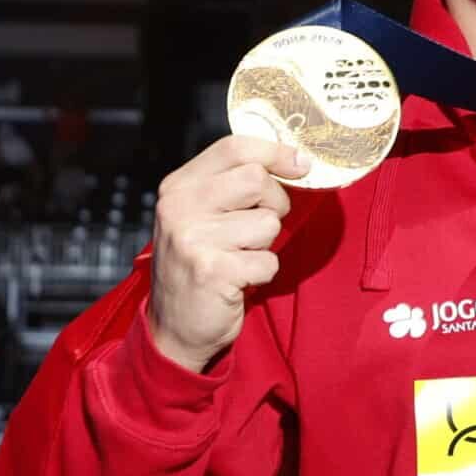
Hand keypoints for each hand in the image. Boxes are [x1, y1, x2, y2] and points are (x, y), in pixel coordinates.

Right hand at [148, 136, 309, 371]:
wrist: (174, 328)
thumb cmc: (200, 266)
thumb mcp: (202, 216)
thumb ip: (234, 186)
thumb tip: (296, 160)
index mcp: (178, 187)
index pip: (234, 147)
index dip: (275, 152)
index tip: (301, 164)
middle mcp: (179, 207)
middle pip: (257, 179)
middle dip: (274, 205)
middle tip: (258, 229)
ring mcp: (192, 238)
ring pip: (268, 223)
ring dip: (266, 245)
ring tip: (239, 258)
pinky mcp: (212, 271)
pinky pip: (268, 261)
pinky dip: (263, 273)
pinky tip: (238, 280)